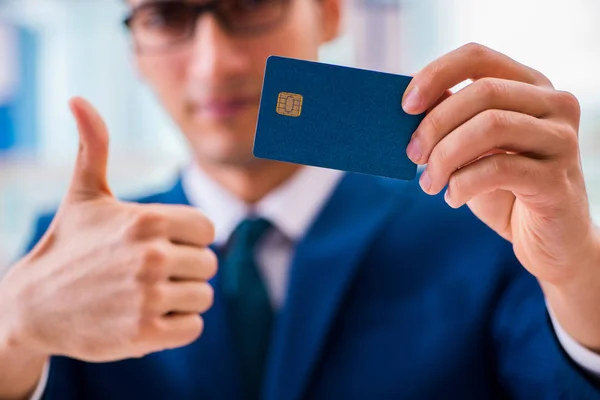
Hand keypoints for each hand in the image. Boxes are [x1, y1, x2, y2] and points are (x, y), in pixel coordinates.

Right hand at [0, 98, 216, 361]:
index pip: (207, 229)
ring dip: (179, 298)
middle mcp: (151, 257)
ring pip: (202, 297)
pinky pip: (192, 327)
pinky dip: (176, 325)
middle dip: (184, 269)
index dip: (187, 238)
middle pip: (208, 264)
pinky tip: (146, 316)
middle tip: (148, 272)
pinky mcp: (144, 334)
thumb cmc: (67, 245)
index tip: (160, 244)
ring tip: (144, 294)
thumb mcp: (84, 194)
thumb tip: (78, 99)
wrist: (31, 306)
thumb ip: (94, 147)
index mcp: (148, 220)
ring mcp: (148, 298)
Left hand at [402, 43, 599, 348]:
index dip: (436, 74)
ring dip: (445, 156)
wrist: (546, 239)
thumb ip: (452, 121)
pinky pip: (499, 169)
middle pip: (482, 91)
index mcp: (529, 86)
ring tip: (430, 183)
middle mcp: (554, 104)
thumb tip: (411, 104)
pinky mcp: (558, 179)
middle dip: (435, 123)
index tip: (406, 106)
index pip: (478, 57)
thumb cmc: (503, 188)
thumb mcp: (472, 149)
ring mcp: (561, 140)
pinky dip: (463, 184)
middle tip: (412, 155)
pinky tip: (453, 198)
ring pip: (491, 126)